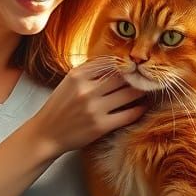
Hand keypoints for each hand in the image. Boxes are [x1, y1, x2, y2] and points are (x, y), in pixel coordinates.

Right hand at [29, 59, 145, 154]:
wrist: (46, 134)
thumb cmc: (60, 107)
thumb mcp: (69, 82)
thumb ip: (89, 71)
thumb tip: (116, 61)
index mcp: (77, 75)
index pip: (110, 62)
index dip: (126, 62)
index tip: (135, 64)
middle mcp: (86, 90)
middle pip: (123, 77)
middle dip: (137, 76)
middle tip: (148, 76)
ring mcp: (94, 108)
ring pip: (129, 94)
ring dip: (142, 91)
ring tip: (149, 89)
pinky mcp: (101, 126)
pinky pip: (129, 114)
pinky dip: (140, 109)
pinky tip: (143, 106)